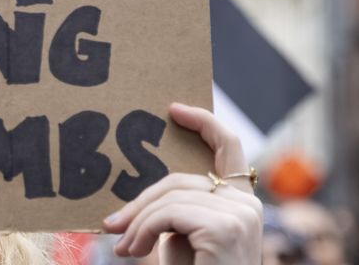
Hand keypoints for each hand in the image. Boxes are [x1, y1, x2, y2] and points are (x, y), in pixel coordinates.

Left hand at [102, 103, 262, 264]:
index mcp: (239, 203)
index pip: (228, 148)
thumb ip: (173, 211)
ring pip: (170, 198)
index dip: (204, 123)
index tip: (173, 109)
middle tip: (111, 226)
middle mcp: (247, 205)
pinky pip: (168, 214)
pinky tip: (135, 252)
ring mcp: (240, 214)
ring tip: (123, 248)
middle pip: (179, 180)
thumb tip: (135, 199)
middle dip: (139, 202)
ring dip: (136, 224)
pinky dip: (143, 231)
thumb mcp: (181, 239)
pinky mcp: (225, 226)